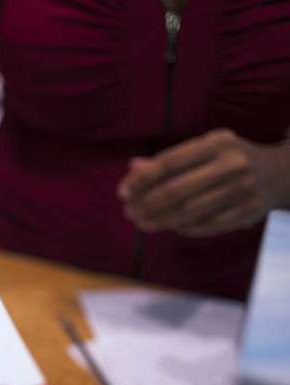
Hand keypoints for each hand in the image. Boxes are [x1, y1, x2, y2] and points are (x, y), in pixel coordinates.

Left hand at [118, 129, 289, 236]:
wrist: (281, 173)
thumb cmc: (230, 158)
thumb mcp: (204, 149)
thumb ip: (170, 159)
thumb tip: (133, 168)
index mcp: (217, 143)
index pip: (169, 163)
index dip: (142, 180)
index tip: (123, 192)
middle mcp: (232, 165)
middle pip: (176, 190)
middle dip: (147, 204)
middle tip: (129, 212)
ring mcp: (242, 190)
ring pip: (189, 212)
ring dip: (160, 220)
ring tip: (142, 223)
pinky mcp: (249, 212)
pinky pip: (206, 225)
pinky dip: (182, 228)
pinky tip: (168, 227)